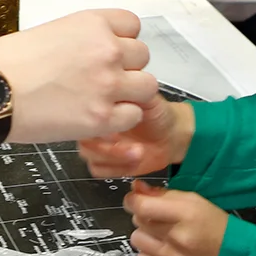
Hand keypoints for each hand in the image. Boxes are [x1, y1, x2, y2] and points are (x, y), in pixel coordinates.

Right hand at [0, 8, 158, 143]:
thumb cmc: (7, 63)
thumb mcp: (50, 30)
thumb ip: (81, 38)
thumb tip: (92, 49)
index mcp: (92, 23)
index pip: (133, 25)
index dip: (123, 39)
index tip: (113, 49)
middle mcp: (106, 50)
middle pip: (143, 55)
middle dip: (128, 67)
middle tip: (106, 77)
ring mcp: (107, 84)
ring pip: (147, 86)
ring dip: (130, 93)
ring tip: (107, 98)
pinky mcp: (102, 118)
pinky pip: (133, 116)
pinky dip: (120, 119)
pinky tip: (99, 116)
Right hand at [80, 97, 194, 177]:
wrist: (171, 134)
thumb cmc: (158, 113)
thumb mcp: (148, 97)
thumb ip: (133, 92)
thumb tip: (123, 84)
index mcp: (102, 108)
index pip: (85, 117)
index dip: (99, 126)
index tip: (116, 130)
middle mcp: (97, 127)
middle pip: (83, 141)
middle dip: (107, 147)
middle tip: (132, 147)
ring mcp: (101, 146)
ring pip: (89, 157)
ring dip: (114, 158)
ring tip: (138, 153)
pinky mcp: (107, 163)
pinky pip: (99, 170)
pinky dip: (117, 168)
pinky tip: (135, 160)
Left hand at [125, 181, 226, 255]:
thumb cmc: (216, 225)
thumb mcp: (194, 201)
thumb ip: (163, 194)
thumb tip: (136, 189)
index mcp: (185, 214)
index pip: (141, 206)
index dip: (133, 200)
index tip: (136, 199)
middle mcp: (176, 238)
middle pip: (138, 221)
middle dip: (145, 216)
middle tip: (160, 218)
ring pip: (136, 240)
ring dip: (146, 235)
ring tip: (162, 235)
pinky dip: (149, 253)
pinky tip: (163, 250)